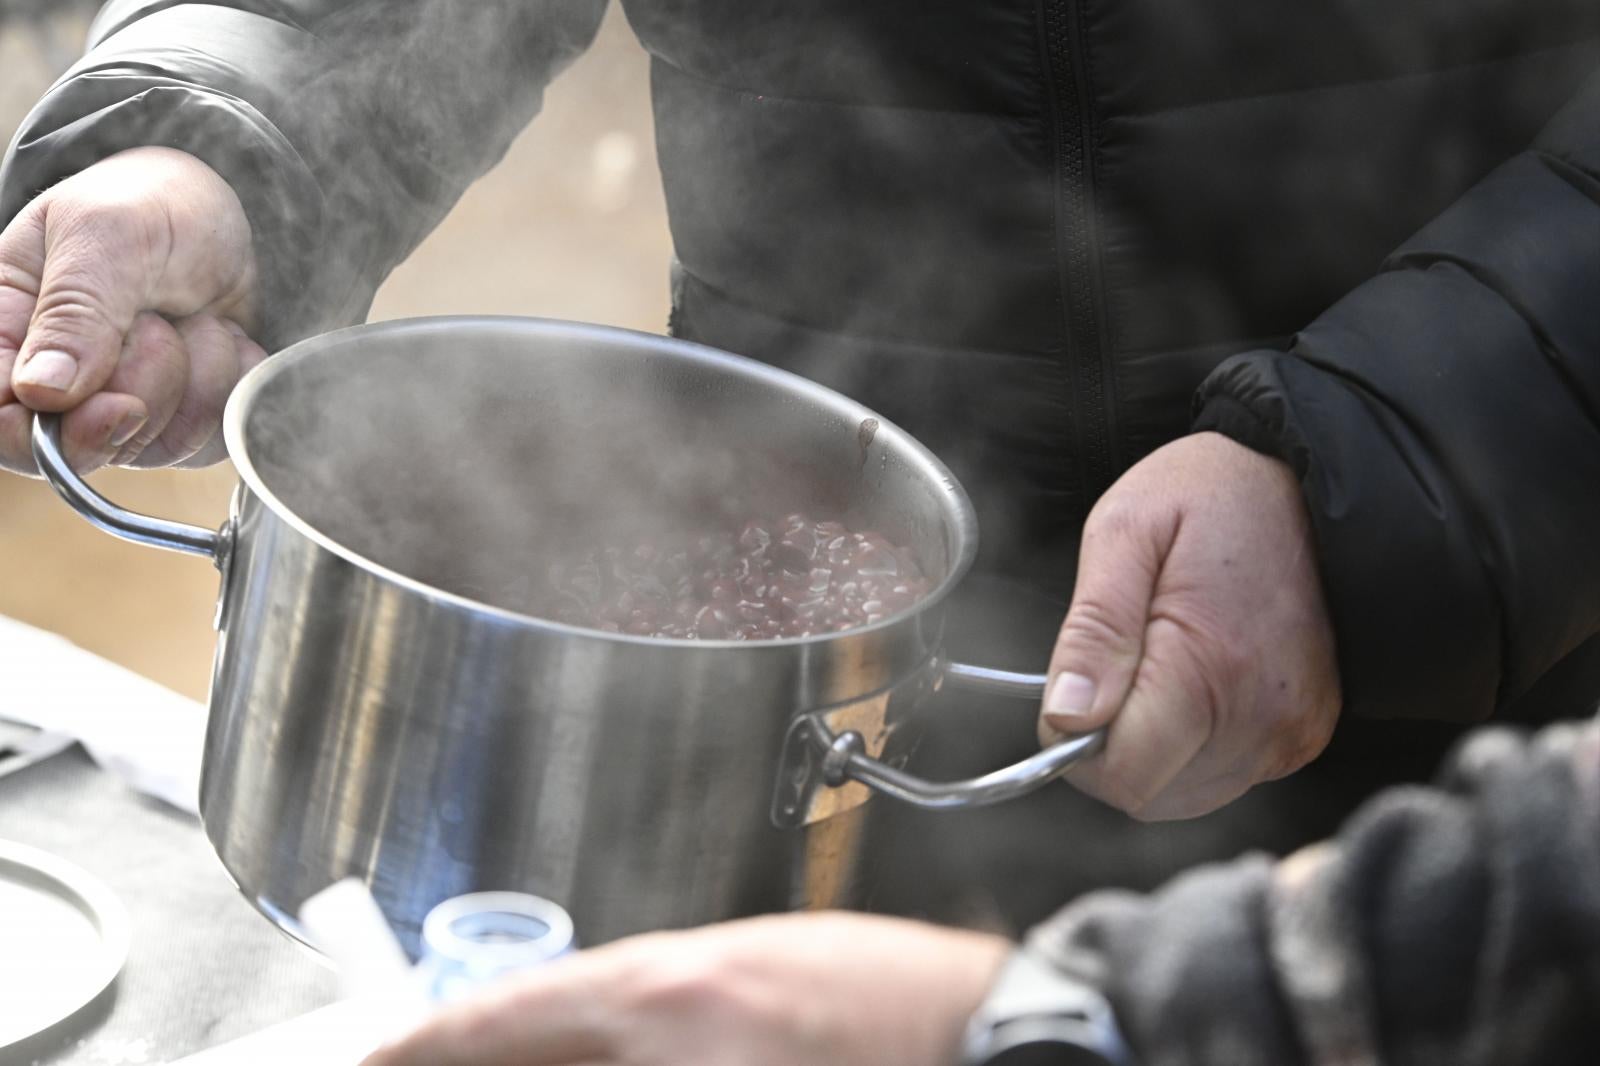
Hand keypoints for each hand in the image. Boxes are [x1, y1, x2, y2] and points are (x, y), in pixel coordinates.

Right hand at [0, 146, 264, 473]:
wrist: (227, 210)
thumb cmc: (148, 205)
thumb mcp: (105, 232)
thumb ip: (74, 308)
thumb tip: (42, 392)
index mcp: (8, 330)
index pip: (0, 422)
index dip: (49, 435)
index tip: (116, 405)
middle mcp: (57, 384)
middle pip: (84, 445)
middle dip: (144, 385)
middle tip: (158, 319)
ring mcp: (121, 408)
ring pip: (157, 446)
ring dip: (194, 375)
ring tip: (191, 316)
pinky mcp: (181, 420)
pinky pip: (211, 441)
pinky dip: (230, 386)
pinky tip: (223, 337)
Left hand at [364, 912, 1010, 1065]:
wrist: (985, 1038)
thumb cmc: (883, 995)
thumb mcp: (747, 966)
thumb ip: (647, 1002)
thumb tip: (562, 1032)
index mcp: (665, 991)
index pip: (496, 1024)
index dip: (418, 1051)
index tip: (375, 1061)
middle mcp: (663, 1058)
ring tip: (553, 1064)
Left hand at [1040, 431, 1340, 819]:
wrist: (1312, 484)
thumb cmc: (1215, 497)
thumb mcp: (1125, 531)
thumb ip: (1093, 629)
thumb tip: (1067, 714)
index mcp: (1210, 665)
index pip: (1123, 773)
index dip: (1075, 744)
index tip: (1072, 693)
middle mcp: (1261, 715)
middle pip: (1149, 794)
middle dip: (1109, 748)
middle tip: (1112, 670)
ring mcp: (1290, 732)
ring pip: (1183, 795)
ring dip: (1150, 751)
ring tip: (1155, 668)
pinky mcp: (1304, 735)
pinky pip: (1223, 777)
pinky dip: (1190, 749)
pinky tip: (1190, 685)